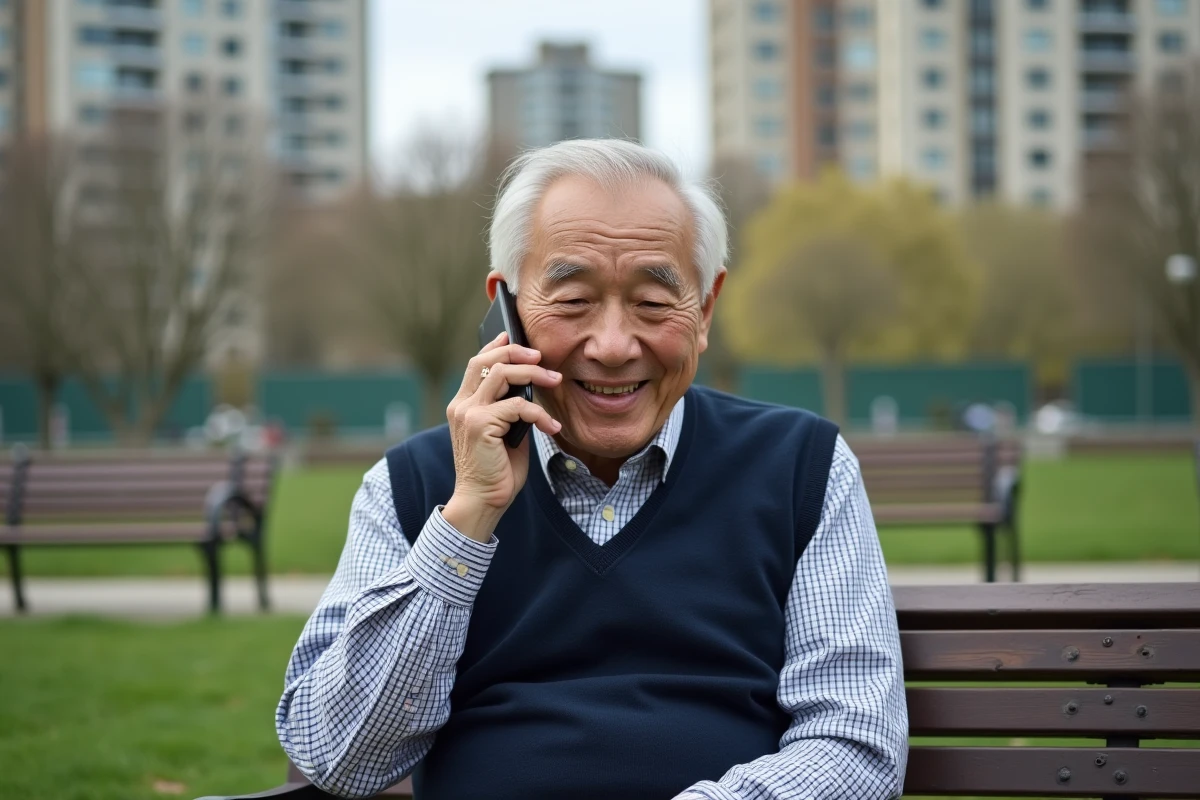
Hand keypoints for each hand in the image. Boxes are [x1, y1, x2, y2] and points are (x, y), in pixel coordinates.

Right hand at [443, 332, 562, 541]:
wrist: (482, 501)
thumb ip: (511, 409)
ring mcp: (467, 413)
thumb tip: (533, 387)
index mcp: (463, 405)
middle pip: (486, 360)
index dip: (495, 345)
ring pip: (502, 374)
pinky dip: (539, 413)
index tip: (513, 335)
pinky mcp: (480, 424)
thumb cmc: (496, 471)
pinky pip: (517, 405)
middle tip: (543, 358)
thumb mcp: (505, 432)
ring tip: (555, 380)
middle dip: (516, 351)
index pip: (476, 363)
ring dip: (533, 374)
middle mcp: (461, 405)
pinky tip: (552, 427)